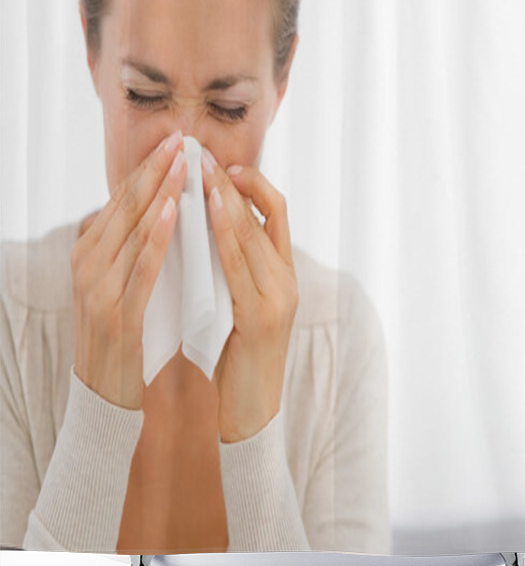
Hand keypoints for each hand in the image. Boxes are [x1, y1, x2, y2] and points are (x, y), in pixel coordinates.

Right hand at [71, 130, 186, 408]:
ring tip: (184, 164)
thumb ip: (129, 246)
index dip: (148, 169)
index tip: (176, 142)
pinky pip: (140, 266)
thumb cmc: (123, 332)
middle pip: (125, 206)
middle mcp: (87, 263)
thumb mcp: (120, 281)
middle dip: (155, 170)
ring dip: (159, 193)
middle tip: (182, 139)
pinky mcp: (116, 312)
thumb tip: (152, 208)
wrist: (106, 393)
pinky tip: (174, 212)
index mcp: (89, 252)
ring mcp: (98, 287)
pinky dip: (156, 236)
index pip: (121, 200)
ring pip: (131, 229)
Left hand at [199, 149, 298, 442]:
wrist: (246, 414)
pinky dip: (225, 235)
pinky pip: (242, 267)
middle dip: (229, 181)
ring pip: (254, 235)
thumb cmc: (231, 358)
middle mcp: (286, 280)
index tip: (221, 163)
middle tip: (199, 152)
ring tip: (198, 171)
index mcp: (280, 273)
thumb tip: (197, 227)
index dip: (253, 183)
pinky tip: (206, 214)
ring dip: (225, 199)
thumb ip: (224, 268)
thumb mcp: (231, 302)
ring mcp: (280, 298)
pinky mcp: (264, 318)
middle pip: (263, 215)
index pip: (275, 212)